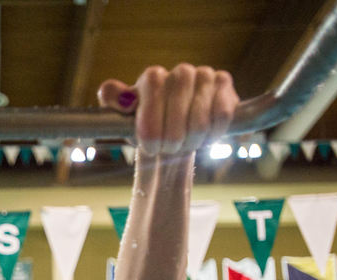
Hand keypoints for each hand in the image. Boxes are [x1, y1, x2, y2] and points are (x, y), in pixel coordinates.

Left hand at [98, 64, 237, 156]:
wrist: (177, 125)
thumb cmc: (148, 122)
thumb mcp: (122, 115)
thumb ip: (112, 100)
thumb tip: (125, 100)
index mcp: (153, 77)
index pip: (152, 103)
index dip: (151, 132)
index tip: (151, 148)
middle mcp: (180, 71)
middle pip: (178, 117)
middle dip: (172, 143)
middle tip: (169, 151)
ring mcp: (204, 75)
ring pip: (200, 121)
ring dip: (191, 142)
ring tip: (185, 145)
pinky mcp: (224, 83)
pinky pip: (222, 116)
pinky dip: (212, 135)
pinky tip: (204, 139)